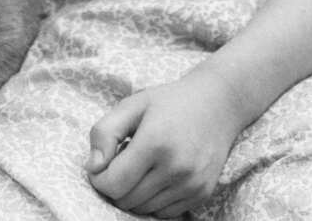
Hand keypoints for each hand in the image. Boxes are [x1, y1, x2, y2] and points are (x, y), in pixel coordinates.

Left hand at [85, 66, 249, 217]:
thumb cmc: (169, 102)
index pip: (114, 184)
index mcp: (155, 143)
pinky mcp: (202, 194)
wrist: (218, 104)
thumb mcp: (132, 105)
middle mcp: (176, 168)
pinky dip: (153, 200)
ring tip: (141, 166)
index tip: (101, 164)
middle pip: (126, 200)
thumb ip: (105, 132)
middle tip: (122, 161)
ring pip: (144, 210)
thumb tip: (93, 167)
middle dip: (115, 185)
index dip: (98, 178)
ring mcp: (192, 184)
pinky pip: (164, 213)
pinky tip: (156, 175)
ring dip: (134, 193)